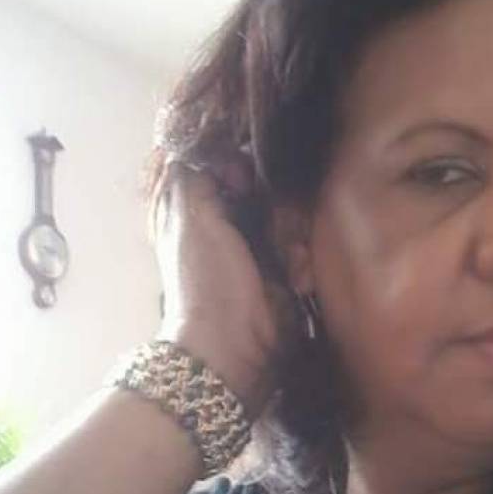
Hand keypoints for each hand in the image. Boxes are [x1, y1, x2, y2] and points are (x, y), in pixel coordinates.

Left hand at [153, 156, 288, 419]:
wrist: (235, 345)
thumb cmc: (206, 280)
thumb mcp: (188, 217)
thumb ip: (193, 174)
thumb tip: (213, 148)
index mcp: (197, 208)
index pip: (226, 163)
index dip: (240, 165)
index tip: (244, 180)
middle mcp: (229, 222)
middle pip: (264, 186)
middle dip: (275, 204)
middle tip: (272, 224)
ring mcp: (260, 246)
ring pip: (289, 213)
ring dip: (292, 236)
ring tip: (287, 260)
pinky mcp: (287, 268)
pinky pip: (304, 244)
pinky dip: (302, 260)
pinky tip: (296, 278)